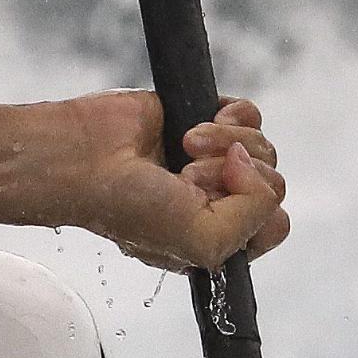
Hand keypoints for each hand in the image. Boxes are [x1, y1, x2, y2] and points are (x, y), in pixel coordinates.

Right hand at [51, 91, 289, 271]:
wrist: (83, 159)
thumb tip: (250, 161)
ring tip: (183, 148)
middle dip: (234, 176)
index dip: (254, 211)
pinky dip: (228, 117)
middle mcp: (220, 200)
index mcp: (219, 239)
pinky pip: (249, 115)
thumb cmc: (125, 208)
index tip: (213, 203)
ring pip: (263, 146)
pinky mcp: (206, 120)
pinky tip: (191, 129)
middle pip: (274, 182)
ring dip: (225, 143)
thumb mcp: (203, 242)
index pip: (274, 225)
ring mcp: (215, 160)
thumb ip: (255, 216)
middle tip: (187, 176)